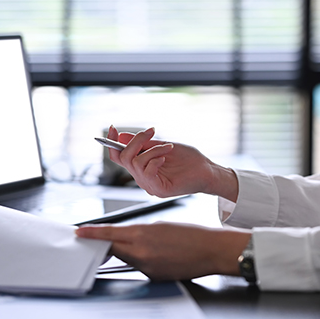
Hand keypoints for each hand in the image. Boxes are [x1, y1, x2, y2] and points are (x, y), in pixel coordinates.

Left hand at [76, 222, 251, 280]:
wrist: (211, 251)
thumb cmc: (191, 234)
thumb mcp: (160, 225)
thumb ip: (139, 232)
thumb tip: (126, 237)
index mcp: (141, 235)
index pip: (109, 235)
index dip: (92, 234)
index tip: (79, 232)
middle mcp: (141, 254)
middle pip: (113, 249)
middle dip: (106, 244)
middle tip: (100, 241)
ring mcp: (147, 268)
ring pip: (127, 258)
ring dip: (129, 251)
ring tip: (150, 244)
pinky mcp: (154, 278)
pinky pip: (140, 267)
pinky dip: (143, 260)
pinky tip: (159, 255)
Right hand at [106, 126, 237, 201]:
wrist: (207, 170)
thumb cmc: (188, 159)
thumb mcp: (163, 145)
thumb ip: (143, 143)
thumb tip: (122, 136)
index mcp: (141, 168)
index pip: (118, 157)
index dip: (112, 143)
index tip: (113, 128)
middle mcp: (142, 178)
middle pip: (124, 158)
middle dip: (136, 141)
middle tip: (151, 131)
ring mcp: (149, 185)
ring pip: (135, 163)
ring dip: (153, 149)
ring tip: (168, 147)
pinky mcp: (158, 190)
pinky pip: (146, 172)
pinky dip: (154, 160)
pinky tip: (166, 157)